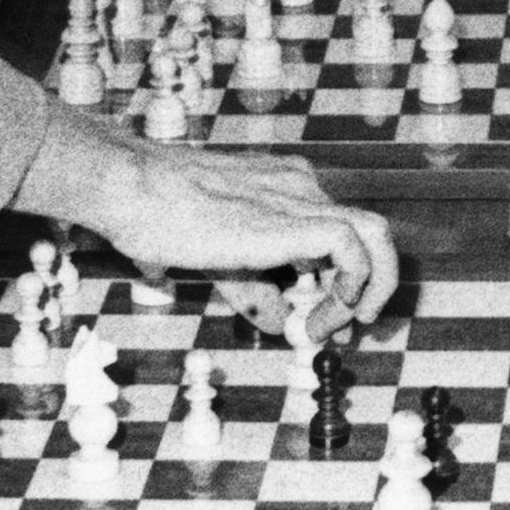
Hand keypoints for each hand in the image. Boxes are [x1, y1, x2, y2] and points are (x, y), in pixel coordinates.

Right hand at [19, 109, 399, 326]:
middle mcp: (299, 186)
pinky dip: (352, 285)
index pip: (339, 230)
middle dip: (370, 284)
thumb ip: (253, 287)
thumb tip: (276, 322)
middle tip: (350, 323)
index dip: (344, 278)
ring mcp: (300, 197)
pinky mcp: (294, 219)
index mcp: (284, 186)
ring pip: (376, 235)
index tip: (326, 318)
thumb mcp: (218, 258)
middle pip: (368, 232)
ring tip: (339, 324)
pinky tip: (322, 314)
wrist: (134, 189)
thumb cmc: (158, 216)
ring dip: (370, 287)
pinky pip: (353, 248)